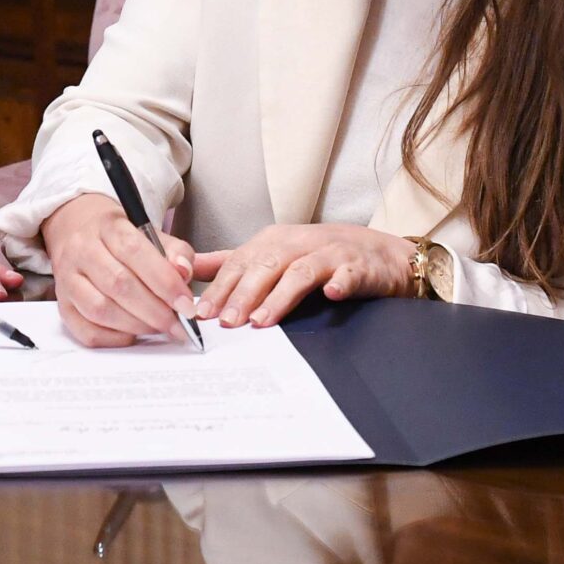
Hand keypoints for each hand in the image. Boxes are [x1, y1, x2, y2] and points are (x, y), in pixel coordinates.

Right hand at [41, 193, 199, 348]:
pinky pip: (86, 331)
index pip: (135, 251)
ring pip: (100, 309)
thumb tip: (184, 272)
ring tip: (159, 328)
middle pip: (118, 284)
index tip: (186, 305)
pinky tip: (133, 333)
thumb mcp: (151, 233)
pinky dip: (114, 339)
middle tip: (179, 325)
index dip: (164, 281)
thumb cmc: (121, 240)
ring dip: (137, 325)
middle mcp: (81, 250)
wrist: (78, 233)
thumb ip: (175, 251)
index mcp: (107, 226)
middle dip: (155, 311)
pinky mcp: (63, 305)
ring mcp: (67, 279)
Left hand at [192, 225, 410, 329]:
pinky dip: (339, 284)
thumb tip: (185, 269)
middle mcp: (297, 243)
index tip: (202, 313)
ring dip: (280, 296)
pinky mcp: (358, 267)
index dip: (220, 288)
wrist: (378, 254)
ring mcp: (329, 253)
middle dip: (243, 294)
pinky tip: (331, 295)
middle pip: (265, 266)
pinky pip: (347, 275)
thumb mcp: (272, 255)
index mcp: (272, 242)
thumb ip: (230, 263)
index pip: (239, 264)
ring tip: (262, 320)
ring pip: (300, 272)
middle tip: (227, 322)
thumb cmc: (320, 256)